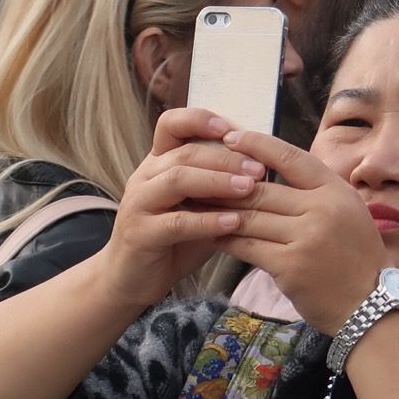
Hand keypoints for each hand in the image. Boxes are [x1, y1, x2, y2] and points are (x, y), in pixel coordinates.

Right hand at [96, 109, 263, 311]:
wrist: (132, 278)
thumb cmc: (174, 239)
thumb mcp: (198, 206)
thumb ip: (220, 186)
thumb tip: (266, 167)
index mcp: (158, 164)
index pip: (171, 125)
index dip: (200, 120)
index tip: (232, 129)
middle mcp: (145, 177)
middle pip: (184, 153)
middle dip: (225, 157)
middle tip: (259, 168)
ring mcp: (139, 204)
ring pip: (177, 180)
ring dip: (217, 181)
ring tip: (249, 188)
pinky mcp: (140, 235)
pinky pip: (176, 222)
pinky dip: (207, 221)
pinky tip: (233, 222)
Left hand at [204, 130, 387, 335]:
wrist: (369, 305)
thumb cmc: (355, 257)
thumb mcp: (347, 212)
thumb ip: (314, 191)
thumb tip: (270, 169)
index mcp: (336, 191)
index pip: (290, 156)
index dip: (256, 144)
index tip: (230, 137)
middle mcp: (322, 210)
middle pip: (261, 190)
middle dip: (225, 183)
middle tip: (196, 175)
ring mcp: (306, 238)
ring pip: (249, 217)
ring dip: (218, 212)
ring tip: (196, 204)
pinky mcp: (288, 266)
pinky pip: (246, 246)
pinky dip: (224, 239)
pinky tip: (210, 234)